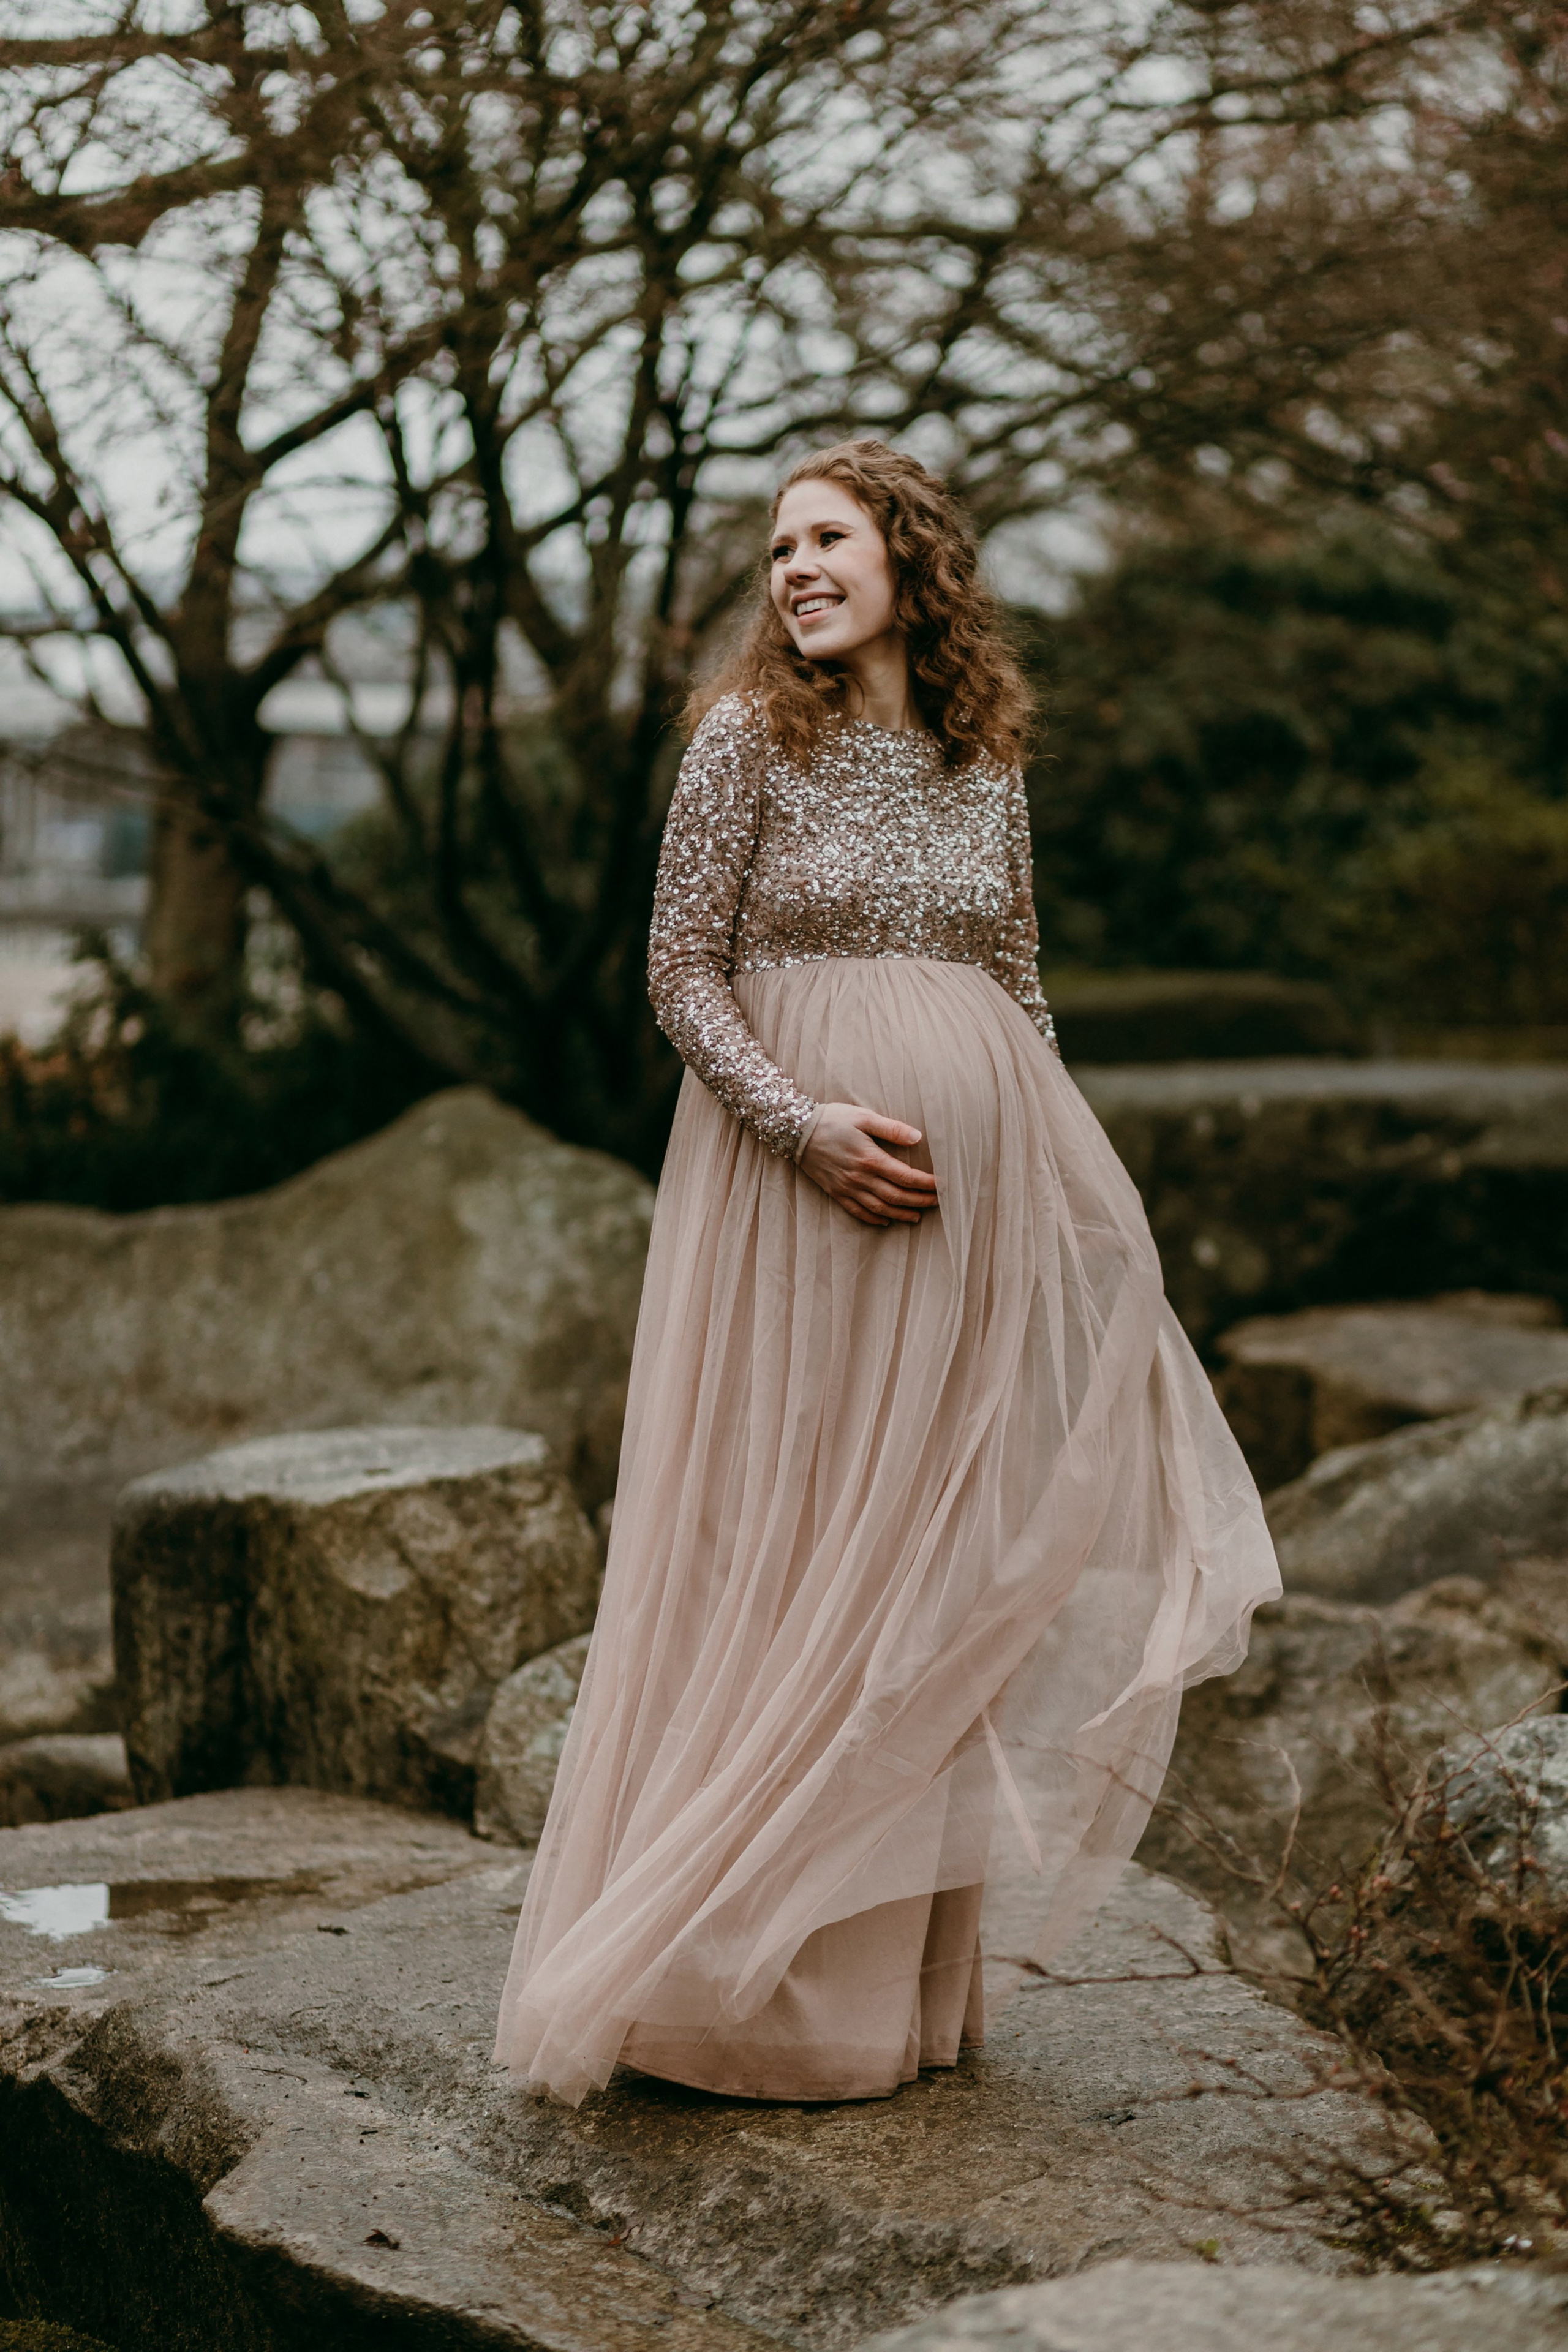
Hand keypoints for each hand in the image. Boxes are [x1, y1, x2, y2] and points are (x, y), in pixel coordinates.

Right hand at [797, 1102, 938, 1227]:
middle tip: (937, 1203)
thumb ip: (892, 1128)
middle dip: (919, 1201)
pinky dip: (873, 1218)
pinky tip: (886, 1220)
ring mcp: (847, 1187)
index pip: (906, 1176)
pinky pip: (857, 1211)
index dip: (926, 1183)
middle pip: (897, 1196)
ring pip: (879, 1208)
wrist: (797, 1130)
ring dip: (901, 1214)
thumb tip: (918, 1137)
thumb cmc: (833, 1119)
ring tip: (917, 1216)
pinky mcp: (836, 1192)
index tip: (942, 1186)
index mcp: (870, 1159)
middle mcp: (860, 1178)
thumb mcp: (864, 1117)